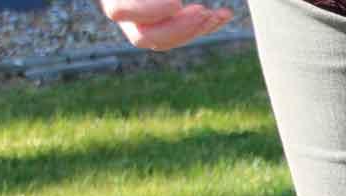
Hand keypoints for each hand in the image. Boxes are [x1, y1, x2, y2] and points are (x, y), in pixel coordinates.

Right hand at [100, 2, 233, 51]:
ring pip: (164, 42)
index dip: (149, 10)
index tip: (177, 1)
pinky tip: (225, 14)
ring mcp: (141, 20)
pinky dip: (206, 27)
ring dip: (194, 30)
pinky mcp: (163, 22)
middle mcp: (123, 9)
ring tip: (218, 14)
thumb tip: (177, 5)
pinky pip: (181, 35)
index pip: (119, 10)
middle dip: (176, 28)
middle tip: (203, 11)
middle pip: (142, 37)